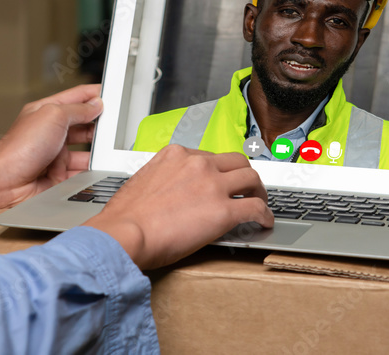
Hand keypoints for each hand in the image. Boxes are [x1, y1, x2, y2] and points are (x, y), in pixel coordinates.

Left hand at [0, 84, 102, 228]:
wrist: (4, 183)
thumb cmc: (18, 149)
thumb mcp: (53, 116)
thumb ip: (77, 110)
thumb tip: (95, 105)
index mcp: (47, 112)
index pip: (76, 98)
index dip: (94, 94)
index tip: (112, 93)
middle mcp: (51, 132)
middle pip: (83, 125)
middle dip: (99, 125)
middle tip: (116, 125)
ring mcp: (55, 155)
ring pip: (85, 150)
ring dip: (96, 151)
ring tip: (109, 150)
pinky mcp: (58, 176)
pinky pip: (81, 172)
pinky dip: (91, 171)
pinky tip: (99, 168)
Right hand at [83, 145, 273, 268]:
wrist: (123, 234)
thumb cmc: (125, 218)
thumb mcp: (142, 182)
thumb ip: (162, 180)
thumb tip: (168, 192)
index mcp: (176, 155)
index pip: (208, 156)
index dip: (218, 171)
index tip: (220, 180)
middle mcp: (197, 164)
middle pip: (235, 161)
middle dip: (244, 175)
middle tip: (247, 188)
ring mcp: (212, 185)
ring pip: (251, 179)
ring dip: (259, 191)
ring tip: (260, 203)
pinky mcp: (223, 211)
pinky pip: (255, 208)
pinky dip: (264, 214)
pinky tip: (264, 222)